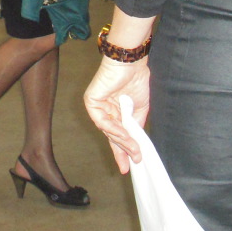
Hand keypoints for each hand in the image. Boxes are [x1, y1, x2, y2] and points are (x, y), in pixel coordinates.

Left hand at [83, 58, 150, 173]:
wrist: (132, 63)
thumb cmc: (137, 81)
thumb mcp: (139, 110)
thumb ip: (135, 127)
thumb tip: (136, 148)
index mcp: (114, 112)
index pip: (116, 135)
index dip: (122, 151)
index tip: (129, 167)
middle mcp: (104, 110)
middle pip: (111, 136)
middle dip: (122, 151)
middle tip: (132, 163)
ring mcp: (97, 106)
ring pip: (107, 130)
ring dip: (122, 140)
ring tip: (134, 149)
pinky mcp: (91, 101)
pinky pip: (102, 120)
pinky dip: (113, 129)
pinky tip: (124, 134)